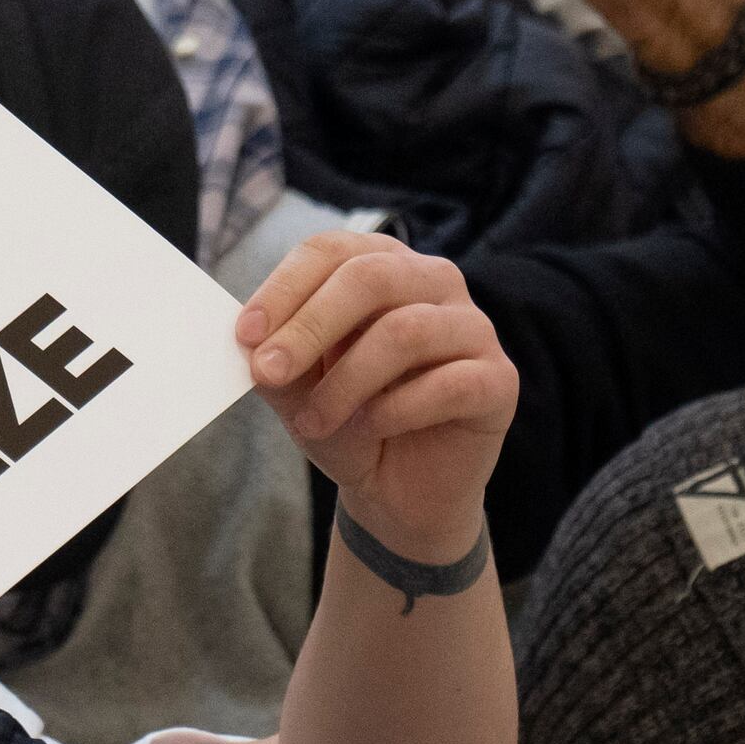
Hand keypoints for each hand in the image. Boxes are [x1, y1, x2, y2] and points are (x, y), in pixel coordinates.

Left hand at [237, 233, 514, 566]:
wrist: (399, 492)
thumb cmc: (351, 423)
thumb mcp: (299, 391)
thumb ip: (278, 361)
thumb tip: (253, 342)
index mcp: (382, 266)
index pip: (331, 251)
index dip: (284, 288)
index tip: (245, 334)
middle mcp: (433, 282)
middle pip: (370, 277)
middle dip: (310, 326)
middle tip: (268, 371)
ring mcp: (473, 328)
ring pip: (405, 331)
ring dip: (346, 382)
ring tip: (313, 422)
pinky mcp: (499, 379)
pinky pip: (447, 384)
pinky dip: (397, 410)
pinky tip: (374, 429)